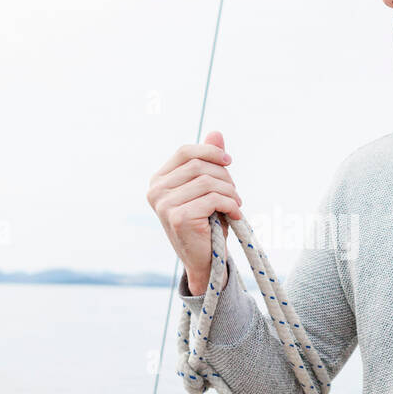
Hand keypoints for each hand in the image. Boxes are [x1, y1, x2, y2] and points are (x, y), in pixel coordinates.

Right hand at [146, 130, 243, 291]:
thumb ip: (209, 161)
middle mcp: (156, 191)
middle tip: (235, 194)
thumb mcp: (208, 189)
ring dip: (230, 192)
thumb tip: (216, 133)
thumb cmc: (206, 223)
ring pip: (208, 182)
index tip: (229, 161)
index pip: (185, 151)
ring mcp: (165, 205)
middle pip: (199, 166)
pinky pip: (213, 199)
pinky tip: (235, 214)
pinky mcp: (178, 217)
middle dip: (224, 177)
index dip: (210, 151)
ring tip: (236, 205)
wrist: (204, 261)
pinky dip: (230, 205)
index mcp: (159, 180)